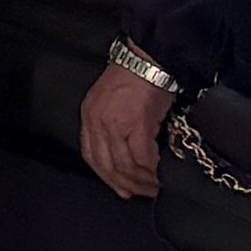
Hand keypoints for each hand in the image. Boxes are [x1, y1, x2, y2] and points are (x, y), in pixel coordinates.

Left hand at [80, 58, 168, 198]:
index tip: (121, 189)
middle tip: (142, 193)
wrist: (148, 58)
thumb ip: (113, 125)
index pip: (91, 155)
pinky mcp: (138, 123)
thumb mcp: (113, 101)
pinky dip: (152, 170)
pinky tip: (161, 175)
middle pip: (107, 165)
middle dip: (125, 184)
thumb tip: (128, 153)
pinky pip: (143, 157)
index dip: (106, 177)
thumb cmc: (136, 77)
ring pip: (125, 165)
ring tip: (155, 187)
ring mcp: (116, 123)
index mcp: (89, 116)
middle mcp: (98, 122)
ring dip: (142, 181)